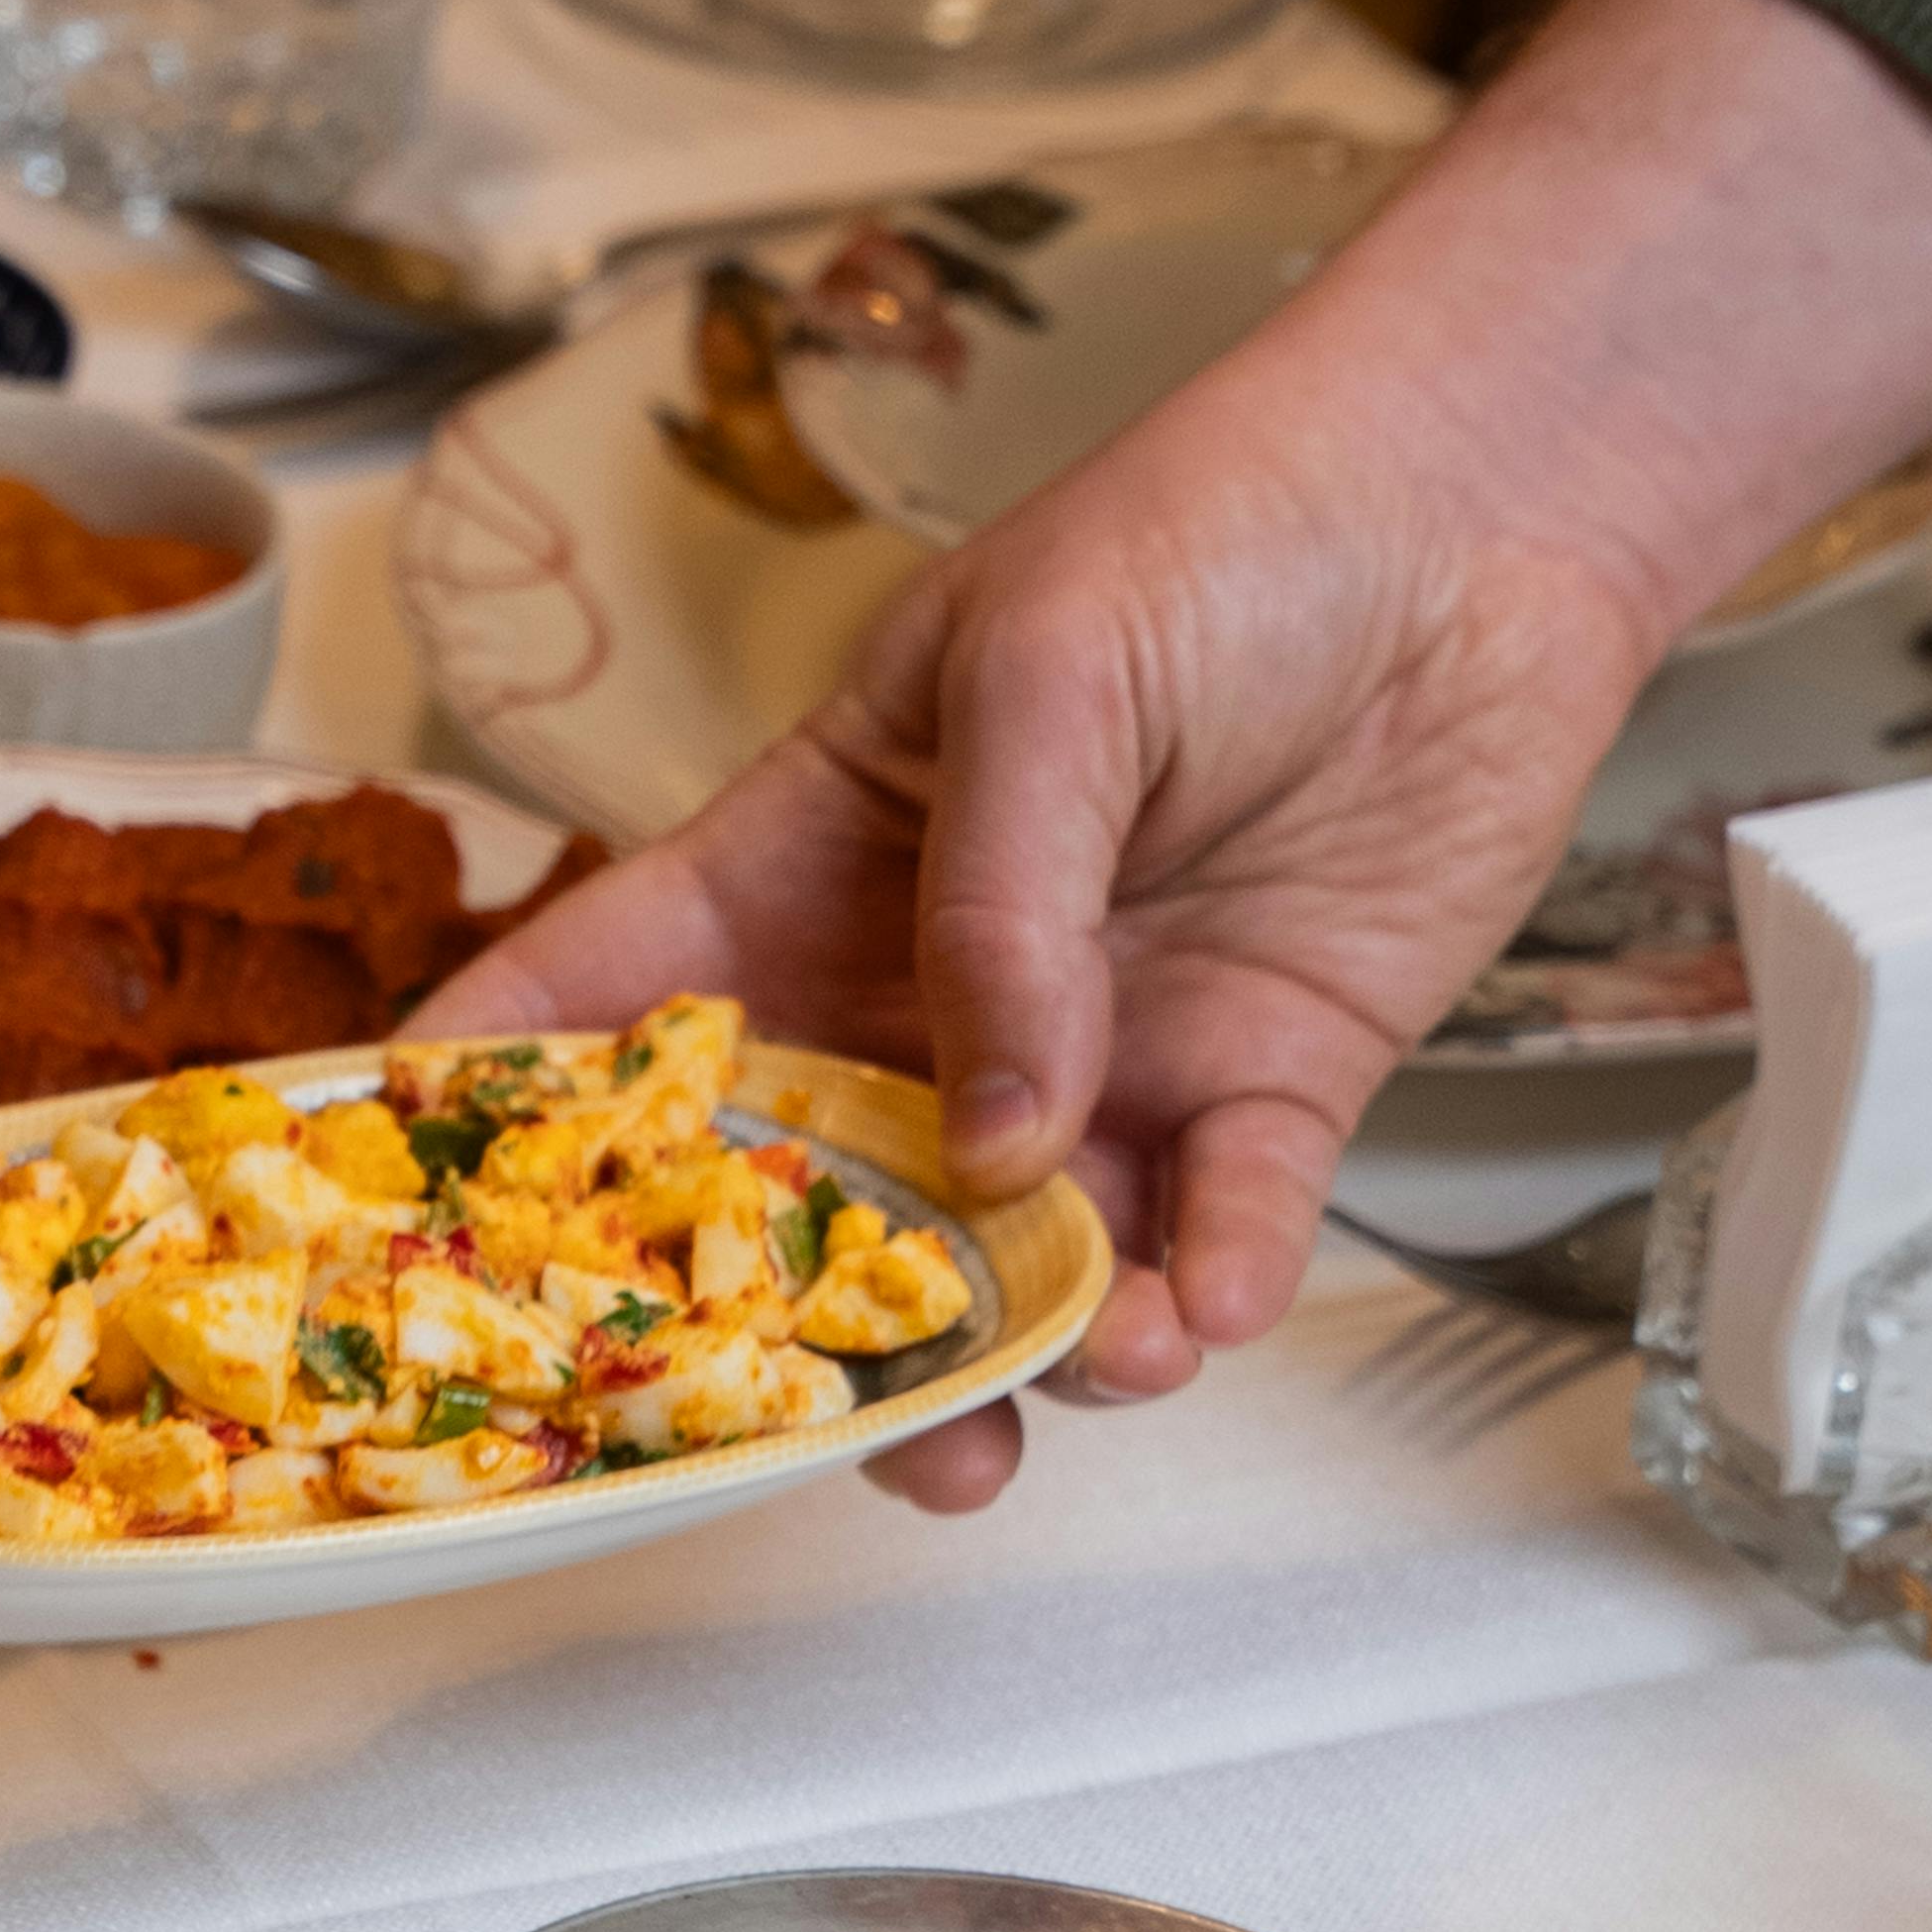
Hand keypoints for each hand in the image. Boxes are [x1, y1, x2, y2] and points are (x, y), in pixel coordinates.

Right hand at [413, 0, 1931, 1515]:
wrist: (1484, 504)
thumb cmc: (1225, 520)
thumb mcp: (1043, 673)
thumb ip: (998, 914)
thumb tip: (987, 1148)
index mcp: (809, 865)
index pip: (615, 1002)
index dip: (515, 1121)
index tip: (446, 1246)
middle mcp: (928, 997)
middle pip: (808, 1212)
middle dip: (797, 1339)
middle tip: (812, 1428)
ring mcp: (1094, 1059)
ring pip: (1014, 1273)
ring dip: (1033, 1353)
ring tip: (1082, 1364)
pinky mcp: (1258, 1091)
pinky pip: (1215, 1238)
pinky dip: (1212, 1295)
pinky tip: (1213, 1305)